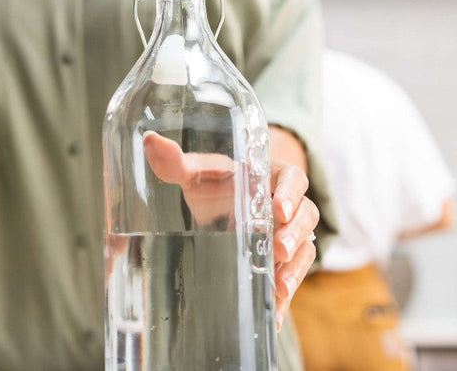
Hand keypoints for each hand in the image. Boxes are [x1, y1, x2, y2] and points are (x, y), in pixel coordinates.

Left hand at [141, 131, 319, 329]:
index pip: (293, 178)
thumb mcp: (197, 173)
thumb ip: (175, 162)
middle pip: (305, 216)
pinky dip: (285, 297)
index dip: (291, 192)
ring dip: (296, 268)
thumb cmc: (214, 183)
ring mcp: (289, 235)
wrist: (221, 206)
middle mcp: (288, 205)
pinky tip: (275, 315)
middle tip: (278, 248)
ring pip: (305, 248)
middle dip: (294, 233)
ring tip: (280, 287)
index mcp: (272, 176)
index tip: (279, 208)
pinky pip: (293, 276)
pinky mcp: (283, 262)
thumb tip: (150, 142)